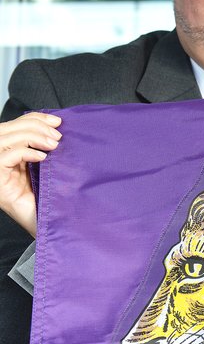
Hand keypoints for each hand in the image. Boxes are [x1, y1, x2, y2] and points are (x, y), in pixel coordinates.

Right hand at [0, 112, 61, 236]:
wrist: (51, 225)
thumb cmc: (52, 197)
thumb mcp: (50, 166)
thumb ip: (47, 147)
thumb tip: (58, 126)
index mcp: (11, 153)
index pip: (15, 125)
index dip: (34, 118)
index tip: (57, 120)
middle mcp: (0, 161)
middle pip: (7, 129)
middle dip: (35, 126)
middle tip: (58, 136)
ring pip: (4, 140)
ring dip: (32, 136)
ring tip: (54, 145)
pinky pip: (5, 158)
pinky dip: (25, 153)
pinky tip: (43, 158)